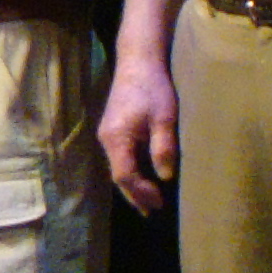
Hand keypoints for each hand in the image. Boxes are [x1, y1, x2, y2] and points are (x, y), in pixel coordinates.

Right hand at [100, 56, 179, 215]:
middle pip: (117, 176)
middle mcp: (106, 139)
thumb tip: (165, 177)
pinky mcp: (113, 128)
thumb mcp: (164, 117)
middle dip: (134, 195)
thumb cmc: (153, 87)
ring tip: (148, 201)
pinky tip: (141, 176)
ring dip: (132, 185)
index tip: (158, 203)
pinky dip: (130, 171)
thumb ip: (163, 148)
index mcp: (117, 138)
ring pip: (117, 167)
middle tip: (151, 212)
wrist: (138, 60)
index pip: (125, 176)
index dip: (141, 193)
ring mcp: (107, 133)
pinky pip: (119, 157)